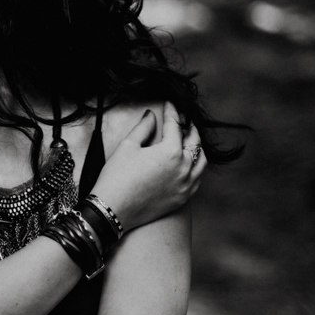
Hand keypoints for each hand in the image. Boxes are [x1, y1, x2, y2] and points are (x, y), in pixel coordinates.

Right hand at [91, 101, 205, 231]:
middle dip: (189, 127)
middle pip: (194, 141)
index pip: (176, 125)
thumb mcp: (128, 146)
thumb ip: (144, 128)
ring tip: (190, 139)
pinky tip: (189, 163)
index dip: (172, 112)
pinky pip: (197, 179)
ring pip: (201, 160)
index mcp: (170, 151)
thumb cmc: (117, 176)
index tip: (170, 104)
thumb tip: (151, 115)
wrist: (113, 209)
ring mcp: (186, 185)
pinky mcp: (183, 198)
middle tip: (183, 119)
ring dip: (197, 147)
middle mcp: (183, 167)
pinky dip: (196, 167)